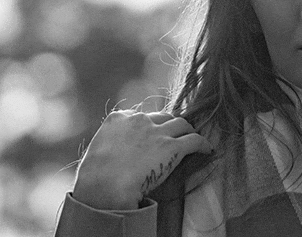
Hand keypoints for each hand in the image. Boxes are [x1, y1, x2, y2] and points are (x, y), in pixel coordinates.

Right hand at [72, 110, 212, 209]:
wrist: (103, 185)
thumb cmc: (94, 178)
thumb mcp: (98, 151)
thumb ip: (111, 145)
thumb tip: (115, 155)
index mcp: (119, 118)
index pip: (142, 116)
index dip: (151, 125)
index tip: (155, 133)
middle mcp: (140, 120)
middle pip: (164, 117)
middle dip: (170, 125)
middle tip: (176, 135)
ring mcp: (157, 132)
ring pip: (182, 124)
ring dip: (188, 131)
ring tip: (193, 139)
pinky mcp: (173, 147)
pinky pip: (194, 140)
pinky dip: (202, 144)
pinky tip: (207, 150)